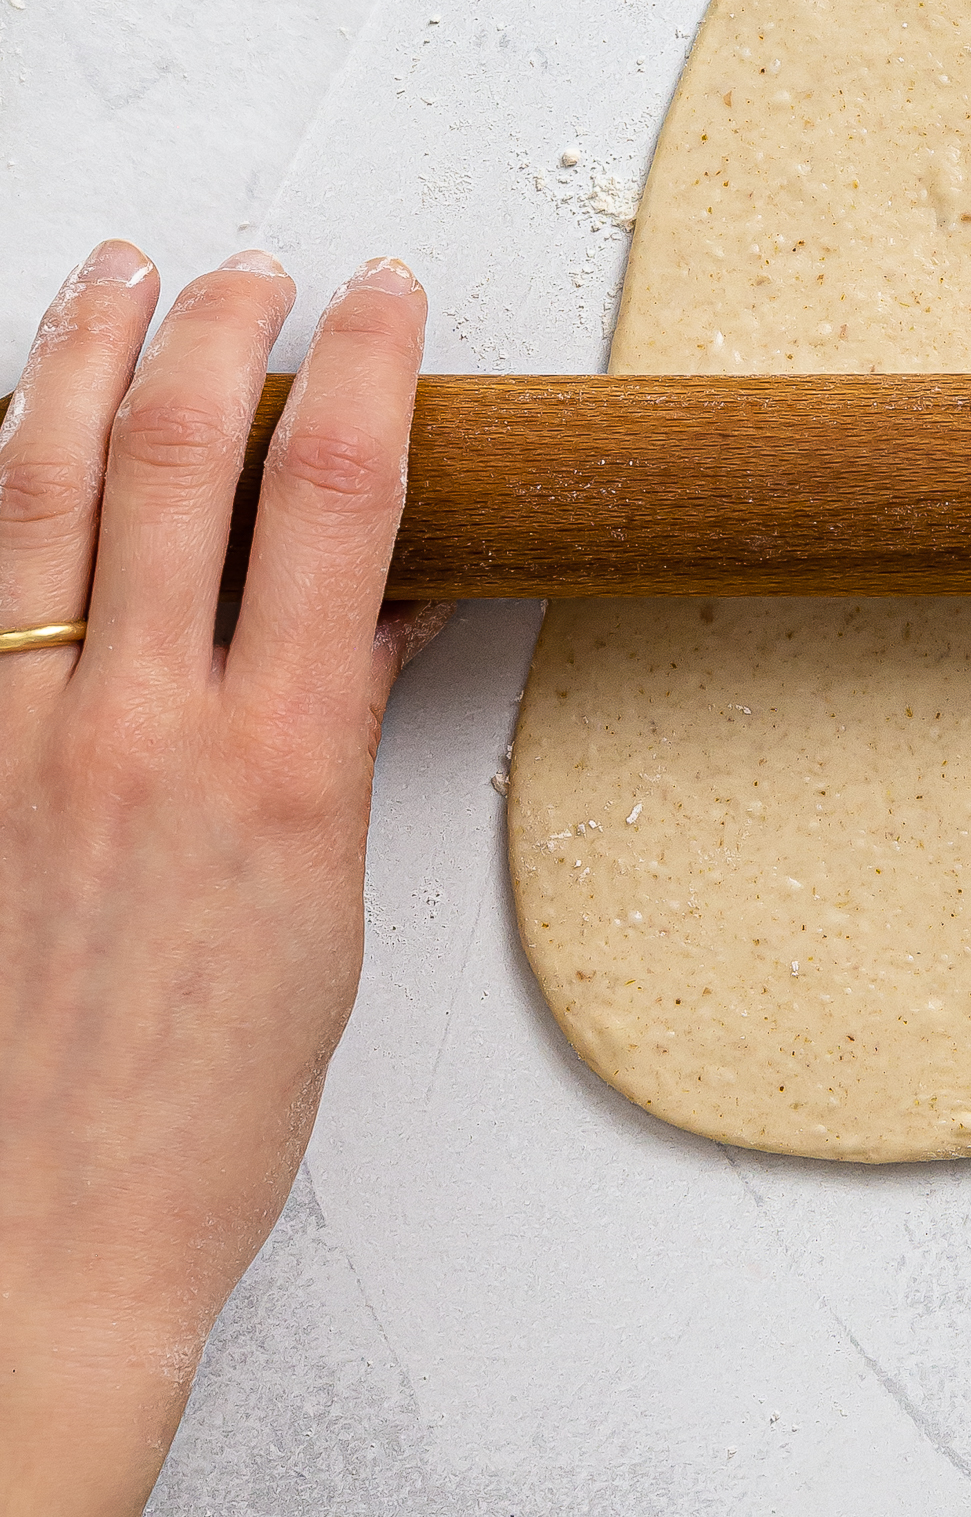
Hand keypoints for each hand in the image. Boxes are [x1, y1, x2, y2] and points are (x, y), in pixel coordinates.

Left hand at [0, 245, 446, 1516]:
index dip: (370, 366)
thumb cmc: (203, 1110)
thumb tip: (380, 614)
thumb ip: (338, 735)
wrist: (42, 1244)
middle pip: (179, 453)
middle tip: (248, 272)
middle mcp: (142, 727)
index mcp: (279, 764)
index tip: (388, 299)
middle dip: (220, 327)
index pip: (338, 497)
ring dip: (77, 355)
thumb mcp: (326, 914)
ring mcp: (17, 741)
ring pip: (35, 487)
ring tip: (107, 275)